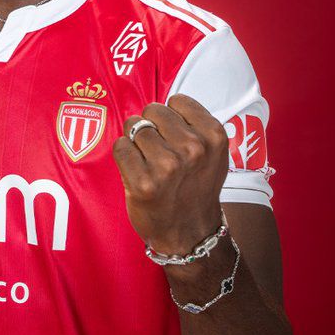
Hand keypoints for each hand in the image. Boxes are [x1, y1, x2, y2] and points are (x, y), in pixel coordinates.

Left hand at [112, 94, 228, 254]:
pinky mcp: (144, 182)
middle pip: (153, 110)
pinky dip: (124, 155)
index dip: (170, 117)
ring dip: (136, 141)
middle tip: (159, 151)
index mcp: (214, 136)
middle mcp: (193, 149)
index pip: (176, 100)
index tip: (174, 136)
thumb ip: (193, 124)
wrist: (190, 233)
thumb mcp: (211, 152)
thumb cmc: (196, 187)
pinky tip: (137, 171)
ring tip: (148, 162)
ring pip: (135, 126)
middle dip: (151, 126)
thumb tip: (162, 104)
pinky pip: (120, 147)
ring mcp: (168, 166)